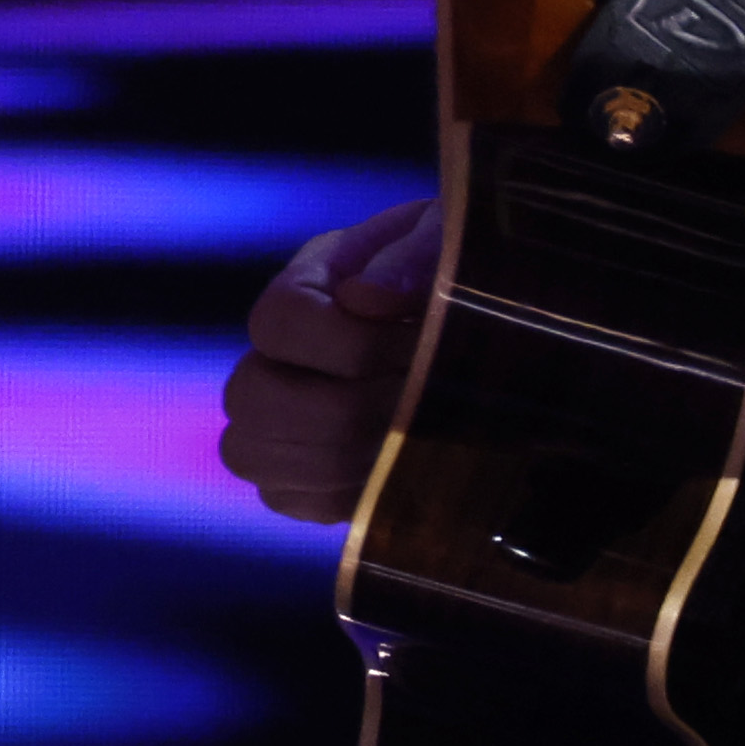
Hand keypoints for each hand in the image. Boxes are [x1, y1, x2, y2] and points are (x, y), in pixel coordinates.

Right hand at [222, 196, 438, 520]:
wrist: (493, 333)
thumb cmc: (470, 281)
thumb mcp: (456, 244)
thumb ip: (416, 251)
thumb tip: (365, 298)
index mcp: (310, 285)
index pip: (277, 322)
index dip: (349, 345)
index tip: (420, 343)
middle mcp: (279, 352)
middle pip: (251, 399)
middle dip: (347, 408)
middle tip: (417, 399)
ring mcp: (281, 419)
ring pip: (258, 458)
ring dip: (348, 454)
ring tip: (412, 433)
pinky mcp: (306, 479)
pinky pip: (292, 500)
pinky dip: (343, 492)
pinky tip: (394, 466)